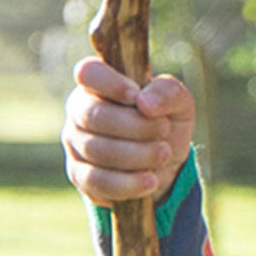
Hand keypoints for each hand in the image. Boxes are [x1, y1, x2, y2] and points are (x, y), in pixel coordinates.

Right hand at [63, 57, 195, 205]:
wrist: (165, 168)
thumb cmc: (165, 125)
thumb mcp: (179, 105)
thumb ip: (168, 92)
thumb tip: (146, 104)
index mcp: (98, 84)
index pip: (87, 73)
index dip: (110, 84)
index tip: (136, 97)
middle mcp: (79, 110)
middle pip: (92, 115)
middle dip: (135, 126)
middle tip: (164, 131)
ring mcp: (76, 143)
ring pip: (96, 149)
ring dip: (137, 155)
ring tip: (164, 154)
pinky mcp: (80, 175)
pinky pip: (96, 180)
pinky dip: (128, 183)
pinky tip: (151, 181)